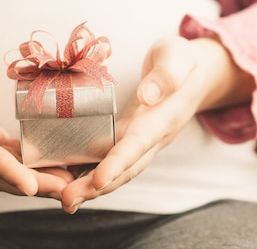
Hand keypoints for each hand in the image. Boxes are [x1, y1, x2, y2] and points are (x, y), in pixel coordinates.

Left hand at [60, 35, 254, 212]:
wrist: (192, 73)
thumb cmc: (181, 60)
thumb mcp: (176, 57)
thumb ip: (166, 75)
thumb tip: (147, 95)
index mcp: (162, 118)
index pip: (138, 144)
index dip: (118, 163)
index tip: (99, 179)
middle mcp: (151, 137)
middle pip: (124, 168)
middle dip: (97, 187)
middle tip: (68, 199)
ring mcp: (139, 141)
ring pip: (116, 170)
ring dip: (90, 187)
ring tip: (64, 199)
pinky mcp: (128, 138)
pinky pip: (109, 159)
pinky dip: (89, 173)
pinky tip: (67, 180)